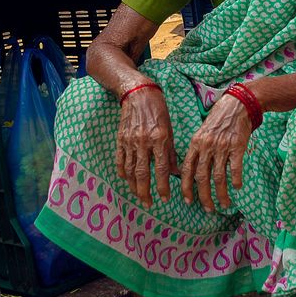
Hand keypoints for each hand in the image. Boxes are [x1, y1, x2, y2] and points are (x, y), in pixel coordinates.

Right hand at [115, 87, 178, 206]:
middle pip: (142, 173)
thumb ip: (171, 152)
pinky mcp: (120, 139)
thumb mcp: (170, 128)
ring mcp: (130, 141)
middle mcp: (143, 141)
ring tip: (138, 196)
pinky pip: (120, 159)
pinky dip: (122, 172)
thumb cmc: (158, 109)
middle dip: (145, 192)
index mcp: (159, 138)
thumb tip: (175, 172)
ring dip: (133, 186)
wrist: (137, 92)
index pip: (161, 168)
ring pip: (130, 170)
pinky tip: (126, 180)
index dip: (163, 186)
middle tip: (149, 204)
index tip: (165, 198)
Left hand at [181, 93, 251, 213]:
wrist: (237, 104)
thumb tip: (190, 170)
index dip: (186, 187)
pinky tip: (237, 188)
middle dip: (204, 197)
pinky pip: (235, 168)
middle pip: (202, 177)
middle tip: (208, 209)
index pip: (187, 169)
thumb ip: (197, 150)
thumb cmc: (219, 119)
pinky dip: (235, 180)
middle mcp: (206, 146)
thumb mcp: (202, 132)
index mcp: (195, 143)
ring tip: (224, 204)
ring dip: (221, 194)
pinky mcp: (237, 146)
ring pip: (218, 177)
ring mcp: (222, 147)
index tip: (188, 200)